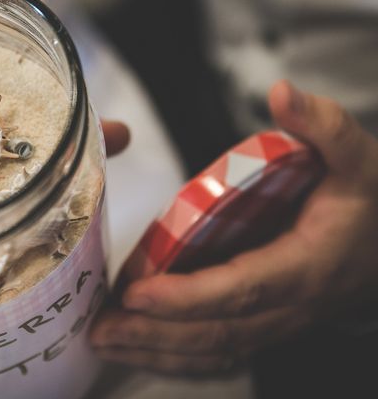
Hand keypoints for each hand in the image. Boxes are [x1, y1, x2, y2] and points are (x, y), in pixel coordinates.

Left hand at [90, 80, 377, 375]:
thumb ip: (322, 125)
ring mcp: (276, 322)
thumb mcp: (357, 158)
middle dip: (154, 332)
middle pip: (216, 330)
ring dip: (156, 350)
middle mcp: (289, 306)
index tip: (137, 292)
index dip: (188, 295)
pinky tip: (140, 349)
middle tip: (99, 328)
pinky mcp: (265, 324)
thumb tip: (281, 92)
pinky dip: (176, 356)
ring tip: (105, 342)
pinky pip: (219, 351)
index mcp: (307, 266)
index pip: (241, 288)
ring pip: (214, 349)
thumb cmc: (371, 203)